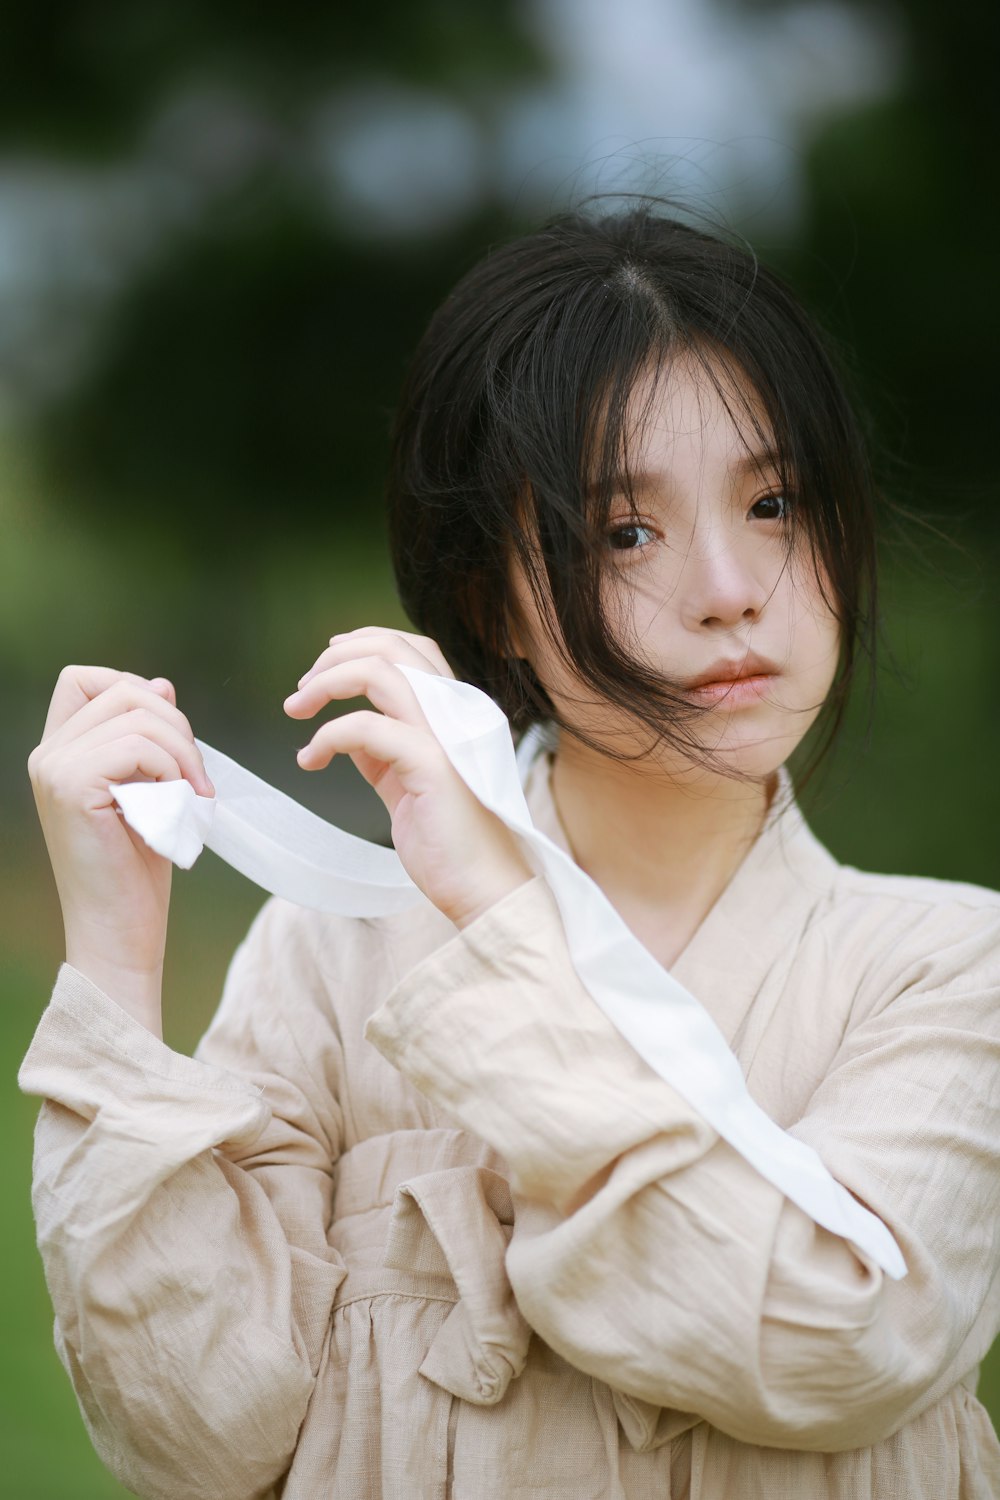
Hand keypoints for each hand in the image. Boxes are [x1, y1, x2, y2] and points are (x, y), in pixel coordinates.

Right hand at [27, 666, 214, 1031]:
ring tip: (195, 795)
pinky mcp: (72, 787)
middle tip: (198, 778)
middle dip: (176, 725)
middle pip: (123, 690)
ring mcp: (54, 769)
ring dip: (183, 752)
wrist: (120, 930)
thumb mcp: (148, 787)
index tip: (171, 737)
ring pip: (137, 714)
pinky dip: (171, 769)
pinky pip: (137, 746)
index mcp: (59, 752)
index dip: (135, 690)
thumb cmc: (137, 868)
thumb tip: (161, 683)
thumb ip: (147, 738)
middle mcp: (47, 755)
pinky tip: (177, 804)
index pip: (84, 679)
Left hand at [283, 627, 532, 927]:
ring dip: (327, 682)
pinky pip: (366, 727)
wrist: (484, 889)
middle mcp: (458, 713)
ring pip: (381, 671)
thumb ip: (383, 750)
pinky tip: (310, 760)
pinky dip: (328, 736)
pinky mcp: (432, 763)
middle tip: (301, 690)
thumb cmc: (449, 843)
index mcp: (456, 714)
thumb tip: (345, 730)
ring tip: (296, 708)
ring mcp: (447, 734)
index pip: (414, 650)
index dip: (366, 643)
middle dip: (337, 657)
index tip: (324, 664)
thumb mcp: (407, 783)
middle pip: (395, 647)